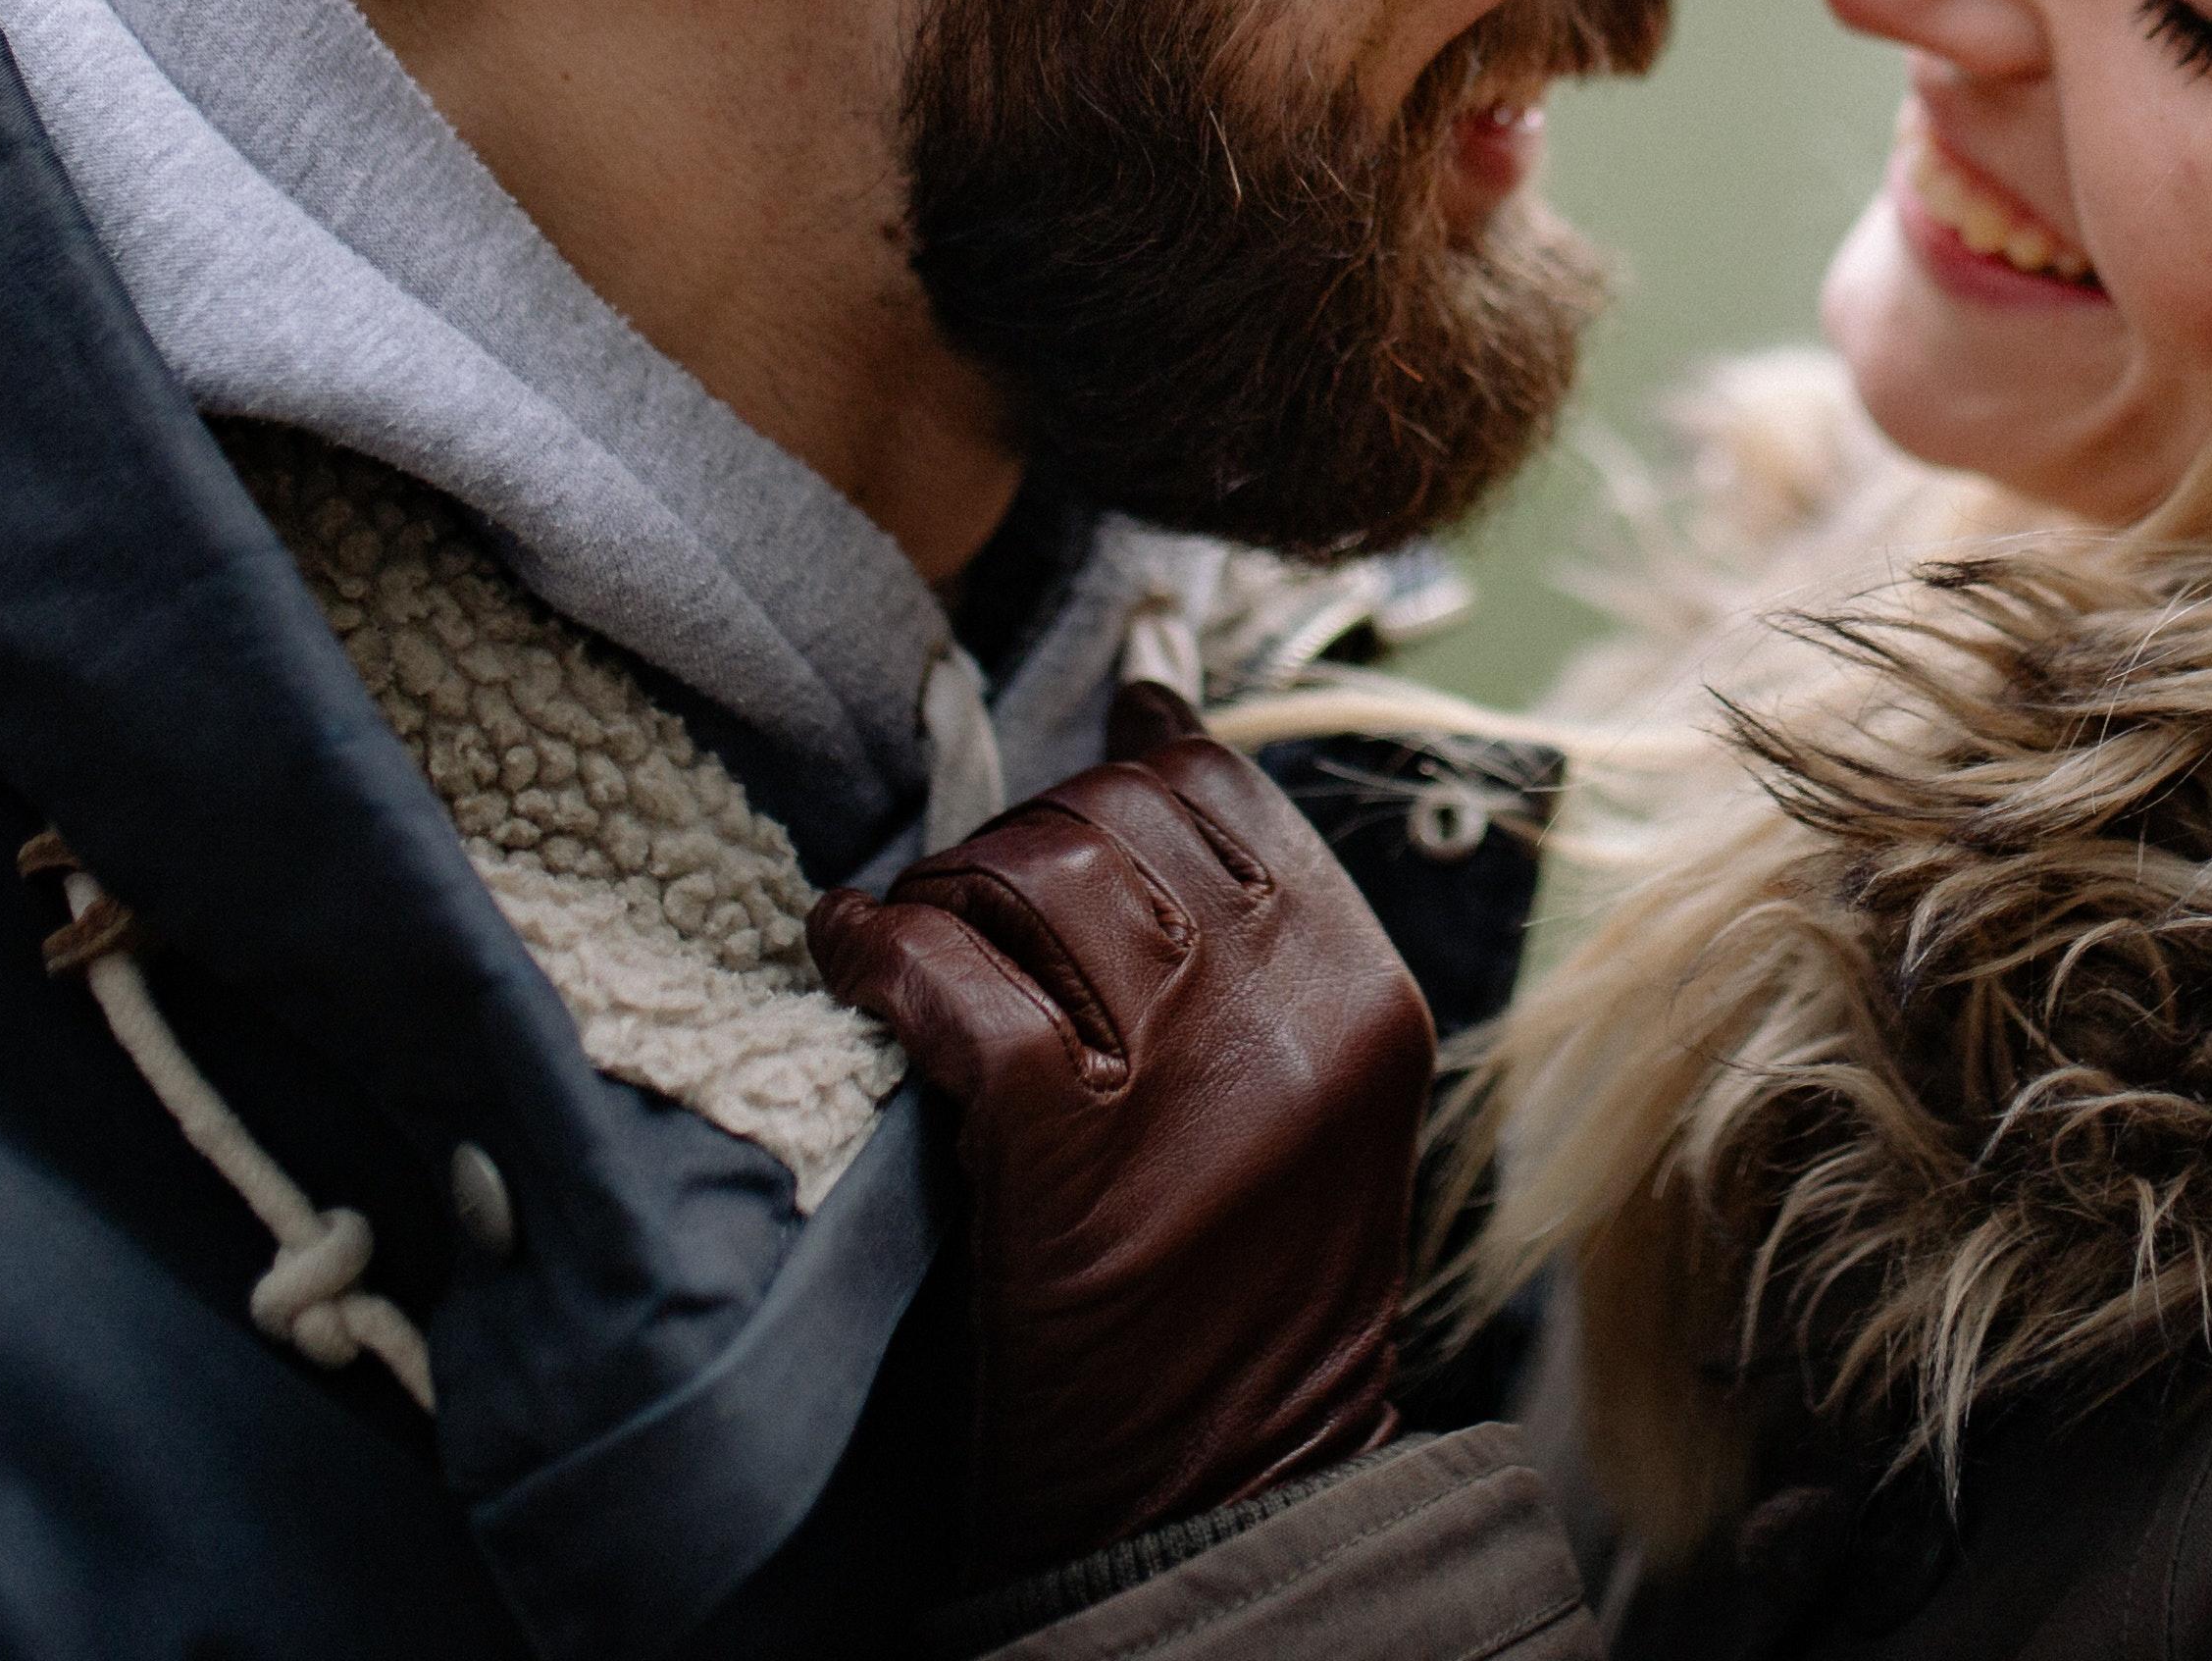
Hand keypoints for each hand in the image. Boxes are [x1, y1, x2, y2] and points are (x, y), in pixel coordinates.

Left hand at [807, 683, 1432, 1583]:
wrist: (1224, 1499)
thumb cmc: (1243, 1299)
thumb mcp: (1308, 1103)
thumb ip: (1252, 938)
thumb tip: (1152, 713)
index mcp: (1363, 990)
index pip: (1221, 785)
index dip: (1116, 766)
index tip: (1065, 779)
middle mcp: (1292, 1010)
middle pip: (1118, 814)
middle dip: (1018, 835)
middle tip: (965, 905)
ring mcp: (1187, 1074)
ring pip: (1038, 872)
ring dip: (948, 887)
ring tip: (915, 938)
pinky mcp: (1070, 1148)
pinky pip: (955, 980)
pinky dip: (881, 950)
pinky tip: (847, 951)